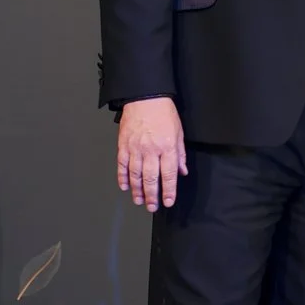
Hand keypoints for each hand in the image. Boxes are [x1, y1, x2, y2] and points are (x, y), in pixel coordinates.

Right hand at [117, 97, 187, 211]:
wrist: (145, 97)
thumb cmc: (164, 113)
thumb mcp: (179, 132)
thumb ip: (180, 154)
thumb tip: (182, 172)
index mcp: (167, 147)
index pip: (168, 175)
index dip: (169, 191)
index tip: (168, 202)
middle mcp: (150, 150)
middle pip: (150, 179)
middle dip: (151, 196)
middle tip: (152, 207)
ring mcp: (135, 148)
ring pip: (135, 175)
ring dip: (137, 190)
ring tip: (139, 201)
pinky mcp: (123, 145)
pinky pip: (122, 165)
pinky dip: (123, 177)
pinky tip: (125, 186)